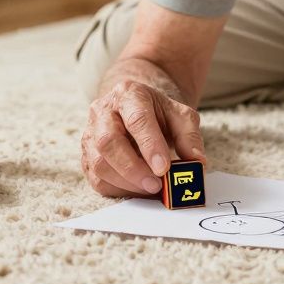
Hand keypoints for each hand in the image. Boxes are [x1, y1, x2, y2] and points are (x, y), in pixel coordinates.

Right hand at [80, 80, 204, 197]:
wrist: (135, 108)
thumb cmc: (158, 114)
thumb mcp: (180, 116)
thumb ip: (189, 137)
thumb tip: (197, 162)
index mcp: (129, 94)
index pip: (137, 119)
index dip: (150, 145)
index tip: (164, 168)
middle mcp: (103, 111)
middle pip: (108, 141)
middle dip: (133, 168)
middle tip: (156, 184)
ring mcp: (90, 133)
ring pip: (98, 163)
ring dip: (126, 182)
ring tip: (151, 188)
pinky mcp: (86, 155)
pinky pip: (96, 178)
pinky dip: (118, 188)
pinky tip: (137, 189)